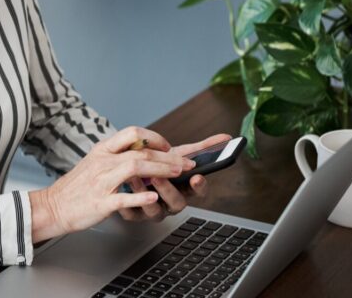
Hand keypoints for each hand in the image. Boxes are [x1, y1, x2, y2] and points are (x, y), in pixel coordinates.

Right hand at [29, 127, 196, 242]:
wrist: (52, 206)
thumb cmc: (76, 187)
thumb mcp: (94, 162)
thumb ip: (116, 155)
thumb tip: (143, 151)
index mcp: (102, 150)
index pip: (133, 133)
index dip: (155, 138)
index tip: (169, 146)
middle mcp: (103, 162)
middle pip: (141, 150)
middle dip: (169, 156)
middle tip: (186, 162)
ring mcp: (102, 181)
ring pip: (135, 168)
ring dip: (161, 169)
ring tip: (178, 173)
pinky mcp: (101, 202)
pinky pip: (123, 197)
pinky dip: (140, 197)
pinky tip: (153, 198)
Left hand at [117, 133, 231, 222]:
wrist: (129, 172)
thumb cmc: (157, 164)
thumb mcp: (177, 154)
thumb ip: (202, 148)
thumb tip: (227, 137)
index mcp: (184, 188)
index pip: (198, 191)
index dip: (199, 186)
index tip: (197, 177)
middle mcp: (171, 202)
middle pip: (177, 203)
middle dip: (169, 190)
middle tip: (160, 176)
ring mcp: (154, 210)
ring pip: (154, 210)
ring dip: (145, 194)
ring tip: (136, 179)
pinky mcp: (134, 214)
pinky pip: (132, 213)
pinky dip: (129, 202)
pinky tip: (124, 188)